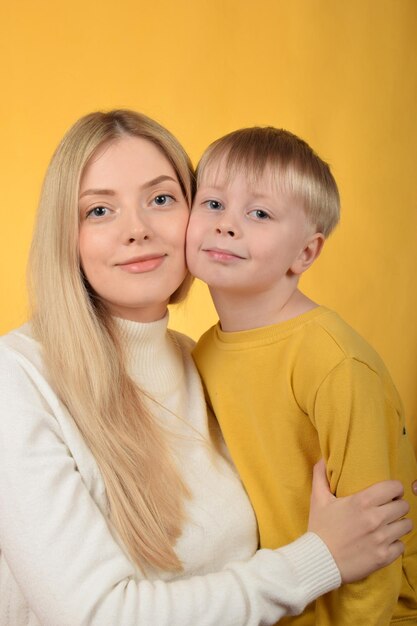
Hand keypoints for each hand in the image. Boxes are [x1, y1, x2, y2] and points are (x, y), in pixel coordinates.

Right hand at [308, 459, 412, 582]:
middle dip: (397, 506)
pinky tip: (384, 542)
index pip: (394, 488)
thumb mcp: (317, 499)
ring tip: (389, 525)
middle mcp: (375, 519)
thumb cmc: (320, 528)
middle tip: (388, 509)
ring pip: (407, 525)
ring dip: (399, 524)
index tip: (389, 493)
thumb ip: (320, 475)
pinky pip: (401, 546)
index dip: (394, 489)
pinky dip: (395, 544)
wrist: (319, 561)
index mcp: (362, 502)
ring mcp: (381, 539)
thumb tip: (322, 458)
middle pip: (404, 506)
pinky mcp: (383, 557)